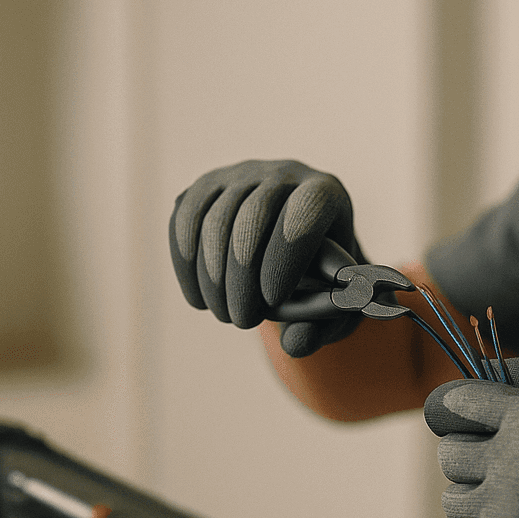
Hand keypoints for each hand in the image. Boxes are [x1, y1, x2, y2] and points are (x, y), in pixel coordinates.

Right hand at [169, 159, 360, 355]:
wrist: (295, 255)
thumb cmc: (321, 284)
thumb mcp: (332, 308)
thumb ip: (320, 328)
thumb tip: (294, 345)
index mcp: (326, 192)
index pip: (306, 210)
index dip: (287, 253)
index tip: (272, 300)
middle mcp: (285, 173)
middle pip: (255, 213)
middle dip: (243, 273)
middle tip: (243, 321)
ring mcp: (242, 174)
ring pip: (216, 216)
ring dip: (213, 274)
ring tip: (225, 315)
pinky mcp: (207, 185)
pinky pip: (186, 217)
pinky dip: (186, 262)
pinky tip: (199, 299)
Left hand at [423, 358, 518, 517]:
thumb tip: (493, 364)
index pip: (461, 405)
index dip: (465, 413)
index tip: (473, 422)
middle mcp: (514, 461)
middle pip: (450, 455)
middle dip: (468, 459)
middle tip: (496, 467)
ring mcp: (507, 510)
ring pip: (453, 502)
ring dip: (474, 502)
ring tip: (507, 503)